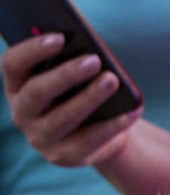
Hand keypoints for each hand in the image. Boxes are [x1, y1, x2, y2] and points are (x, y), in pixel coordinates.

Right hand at [2, 33, 137, 168]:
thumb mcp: (74, 78)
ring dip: (90, 97)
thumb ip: (71, 61)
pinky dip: (113, 125)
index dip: (33, 49)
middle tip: (94, 60)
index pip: (13, 63)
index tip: (59, 38)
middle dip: (66, 74)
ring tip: (113, 80)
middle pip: (37, 90)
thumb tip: (89, 49)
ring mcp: (40, 137)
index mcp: (17, 85)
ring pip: (63, 117)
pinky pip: (90, 140)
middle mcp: (21, 112)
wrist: (99, 135)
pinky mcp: (64, 156)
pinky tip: (132, 111)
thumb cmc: (82, 93)